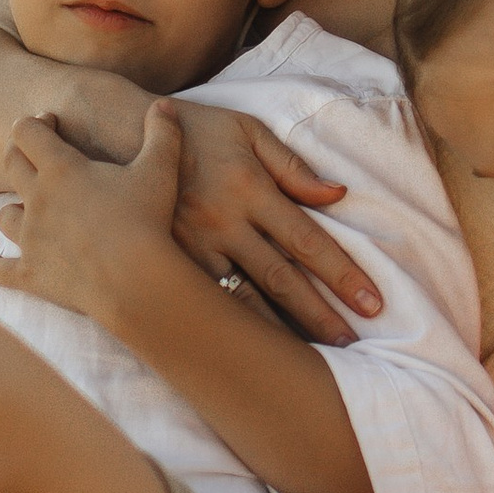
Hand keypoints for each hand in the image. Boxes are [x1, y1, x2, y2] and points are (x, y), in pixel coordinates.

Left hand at [0, 108, 180, 324]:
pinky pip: (1, 270)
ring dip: (13, 209)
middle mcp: (36, 200)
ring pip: (4, 215)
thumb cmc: (146, 221)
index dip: (36, 122)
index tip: (50, 122)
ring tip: (27, 210)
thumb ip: (162, 133)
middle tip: (36, 154)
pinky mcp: (31, 274)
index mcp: (60, 169)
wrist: (133, 281)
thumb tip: (165, 105)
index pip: (28, 132)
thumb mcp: (159, 170)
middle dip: (19, 152)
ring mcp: (30, 239)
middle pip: (10, 165)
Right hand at [160, 99, 377, 342]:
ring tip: (309, 361)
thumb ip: (293, 165)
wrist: (122, 133)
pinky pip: (205, 301)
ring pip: (242, 299)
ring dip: (279, 332)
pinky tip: (254, 350)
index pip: (307, 240)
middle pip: (281, 278)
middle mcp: (223, 222)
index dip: (342, 274)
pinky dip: (232, 327)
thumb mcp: (248, 131)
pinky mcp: (168, 261)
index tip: (371, 303)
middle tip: (354, 344)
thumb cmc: (199, 130)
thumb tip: (338, 193)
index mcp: (249, 188)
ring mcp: (192, 246)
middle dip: (320, 314)